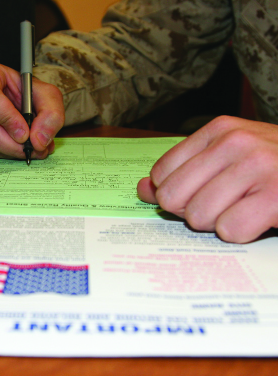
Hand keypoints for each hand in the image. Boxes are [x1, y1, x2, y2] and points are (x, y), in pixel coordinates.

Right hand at [0, 61, 64, 159]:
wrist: (12, 97)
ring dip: (11, 151)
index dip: (7, 118)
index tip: (25, 134)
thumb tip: (38, 141)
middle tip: (35, 149)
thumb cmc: (26, 92)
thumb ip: (50, 115)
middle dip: (14, 144)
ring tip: (29, 147)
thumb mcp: (46, 94)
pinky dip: (2, 152)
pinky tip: (14, 144)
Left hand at [137, 116, 277, 242]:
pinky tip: (260, 219)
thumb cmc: (276, 165)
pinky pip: (230, 231)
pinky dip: (242, 234)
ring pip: (198, 217)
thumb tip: (142, 188)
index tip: (198, 195)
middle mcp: (236, 143)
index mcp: (218, 130)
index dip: (174, 194)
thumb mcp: (228, 156)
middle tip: (222, 206)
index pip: (162, 175)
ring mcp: (259, 167)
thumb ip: (183, 170)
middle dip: (193, 212)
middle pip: (174, 198)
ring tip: (243, 210)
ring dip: (219, 224)